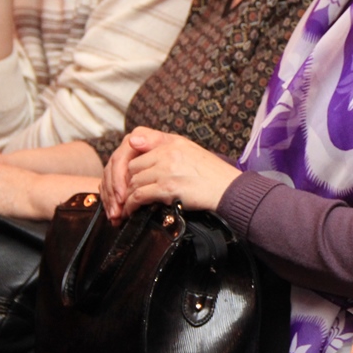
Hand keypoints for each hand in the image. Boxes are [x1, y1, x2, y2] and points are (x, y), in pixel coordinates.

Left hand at [101, 127, 239, 222]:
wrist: (228, 189)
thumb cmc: (211, 173)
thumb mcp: (189, 149)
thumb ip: (163, 145)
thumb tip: (133, 141)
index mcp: (171, 142)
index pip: (137, 150)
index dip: (129, 167)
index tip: (127, 179)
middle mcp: (167, 153)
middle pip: (132, 168)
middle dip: (126, 184)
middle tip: (125, 196)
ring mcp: (166, 170)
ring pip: (133, 182)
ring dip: (128, 196)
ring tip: (127, 206)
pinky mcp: (168, 188)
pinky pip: (139, 196)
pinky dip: (132, 205)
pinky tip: (133, 211)